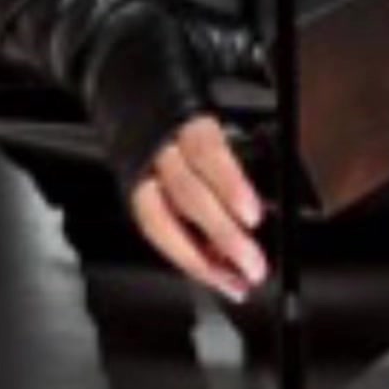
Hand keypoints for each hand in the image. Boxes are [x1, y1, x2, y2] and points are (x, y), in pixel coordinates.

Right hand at [128, 113, 270, 303]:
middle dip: (221, 234)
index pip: (207, 152)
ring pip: (162, 223)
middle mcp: (157, 151)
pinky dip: (185, 258)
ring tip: (233, 282)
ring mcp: (140, 177)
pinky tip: (211, 273)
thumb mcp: (215, 130)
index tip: (253, 216)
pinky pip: (157, 234)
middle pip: (186, 193)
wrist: (135, 106)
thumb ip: (231, 167)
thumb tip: (255, 214)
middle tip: (253, 264)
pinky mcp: (133, 198)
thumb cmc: (191, 128)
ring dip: (200, 260)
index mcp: (185, 126)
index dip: (230, 184)